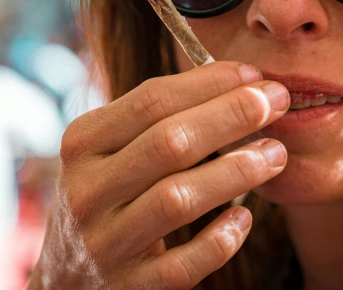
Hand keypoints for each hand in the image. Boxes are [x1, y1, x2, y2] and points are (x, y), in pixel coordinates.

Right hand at [27, 62, 289, 289]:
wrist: (66, 277)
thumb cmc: (105, 197)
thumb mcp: (109, 152)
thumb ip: (155, 121)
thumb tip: (236, 85)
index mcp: (82, 143)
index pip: (151, 100)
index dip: (208, 83)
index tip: (253, 73)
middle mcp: (87, 190)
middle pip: (169, 142)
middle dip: (231, 116)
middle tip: (277, 100)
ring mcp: (105, 242)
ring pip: (178, 199)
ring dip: (236, 171)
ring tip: (275, 153)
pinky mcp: (129, 286)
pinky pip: (183, 263)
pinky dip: (219, 239)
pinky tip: (245, 218)